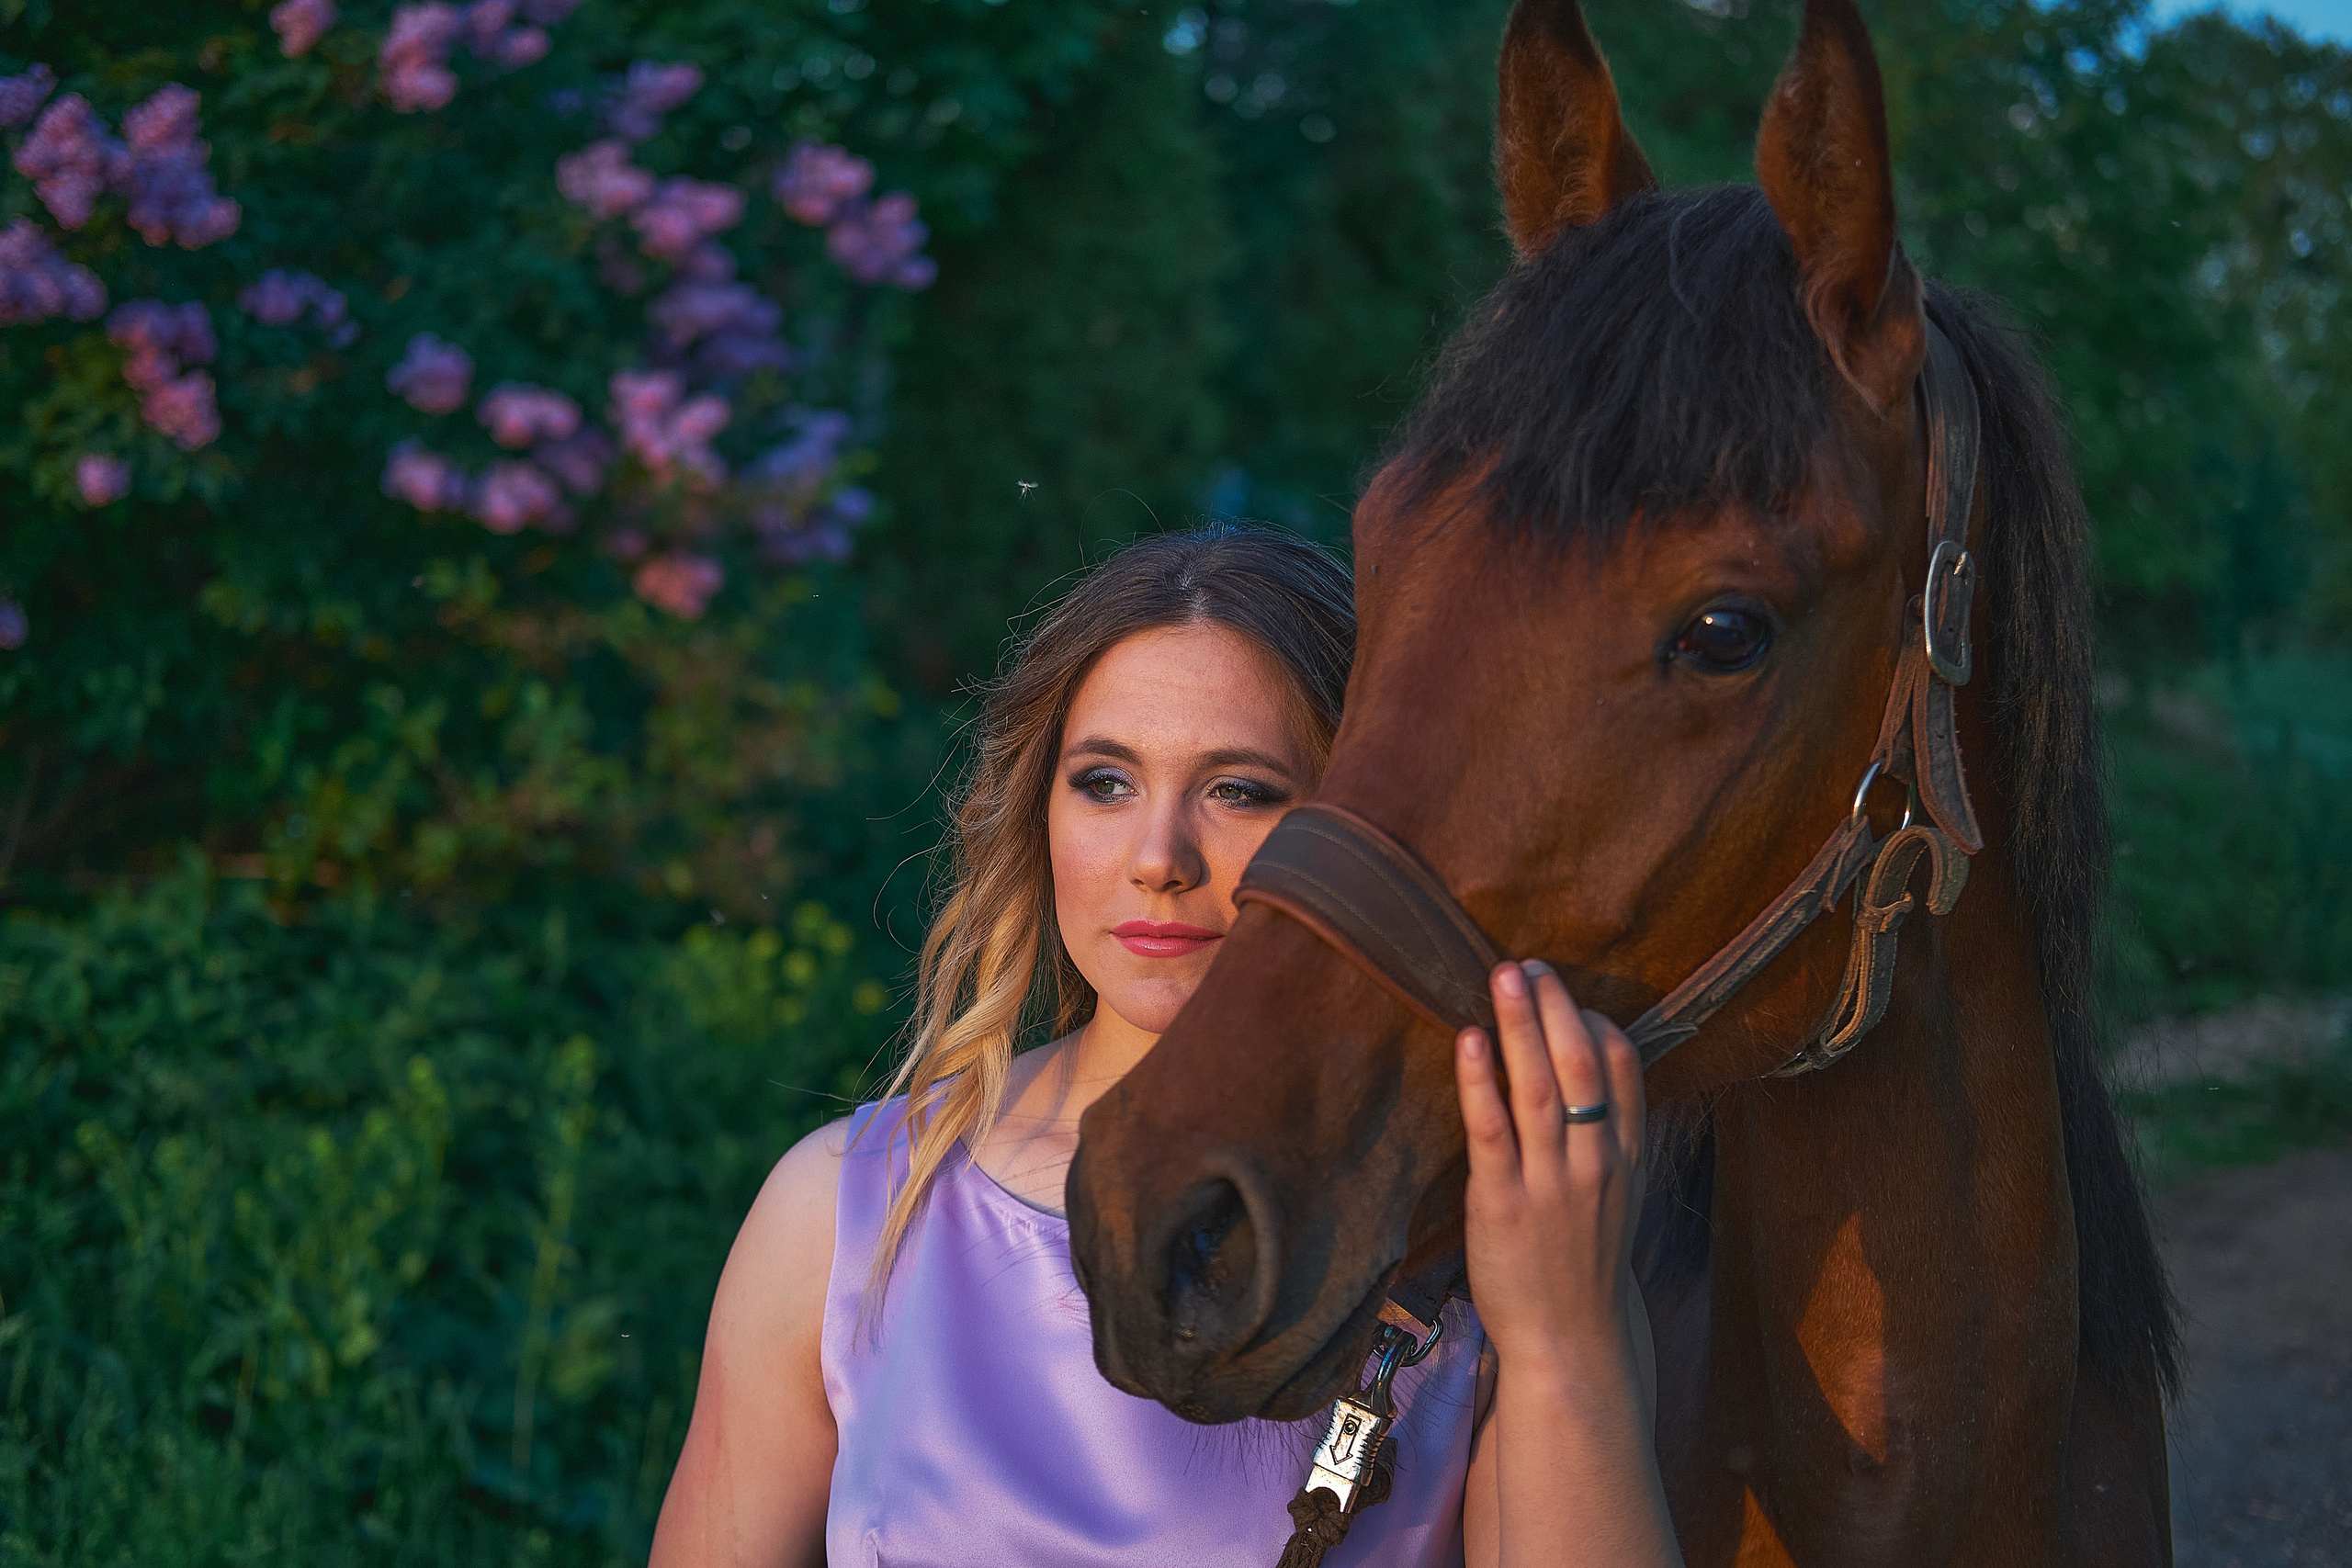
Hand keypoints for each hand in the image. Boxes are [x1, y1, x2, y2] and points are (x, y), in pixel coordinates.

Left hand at [1455, 960, 1646, 1378]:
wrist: (1571, 1340)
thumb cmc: (1585, 1262)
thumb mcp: (1618, 1195)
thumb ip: (1610, 1137)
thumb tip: (1584, 1077)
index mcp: (1624, 1156)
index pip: (1624, 1070)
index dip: (1594, 1024)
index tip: (1566, 994)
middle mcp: (1594, 1161)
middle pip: (1581, 1065)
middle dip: (1556, 1007)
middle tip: (1529, 963)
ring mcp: (1550, 1181)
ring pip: (1538, 1086)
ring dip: (1521, 1024)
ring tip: (1505, 975)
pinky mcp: (1501, 1201)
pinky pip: (1491, 1129)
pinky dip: (1480, 1080)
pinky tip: (1469, 1040)